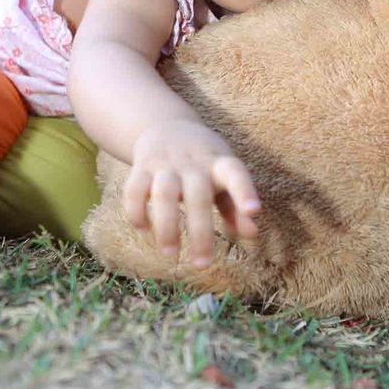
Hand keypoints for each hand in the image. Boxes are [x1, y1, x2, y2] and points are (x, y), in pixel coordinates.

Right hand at [124, 120, 261, 267]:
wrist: (164, 124)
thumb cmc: (203, 161)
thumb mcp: (223, 175)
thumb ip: (236, 205)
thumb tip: (252, 233)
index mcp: (218, 163)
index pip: (235, 173)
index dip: (244, 191)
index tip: (254, 210)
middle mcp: (192, 162)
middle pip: (197, 195)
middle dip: (201, 232)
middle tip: (202, 265)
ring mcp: (164, 163)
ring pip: (163, 194)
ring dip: (166, 227)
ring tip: (170, 254)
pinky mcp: (140, 167)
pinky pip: (134, 190)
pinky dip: (136, 213)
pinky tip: (145, 232)